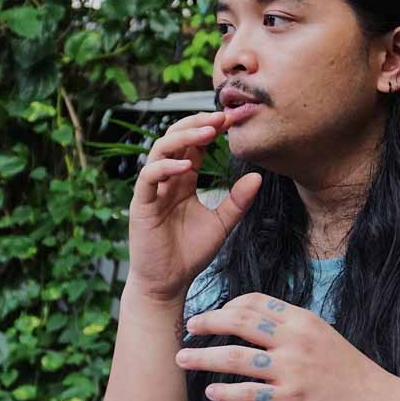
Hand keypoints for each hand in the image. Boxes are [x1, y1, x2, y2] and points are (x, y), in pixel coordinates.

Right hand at [126, 112, 260, 304]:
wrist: (169, 283)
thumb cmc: (191, 253)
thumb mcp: (222, 223)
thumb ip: (237, 200)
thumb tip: (258, 176)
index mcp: (184, 180)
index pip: (194, 144)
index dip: (210, 129)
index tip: (232, 120)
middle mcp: (166, 179)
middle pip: (176, 138)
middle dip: (197, 123)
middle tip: (221, 116)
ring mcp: (152, 190)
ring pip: (160, 150)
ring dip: (183, 137)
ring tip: (207, 131)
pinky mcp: (141, 204)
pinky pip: (148, 177)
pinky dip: (165, 167)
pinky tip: (185, 165)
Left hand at [175, 292, 396, 400]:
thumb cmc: (348, 373)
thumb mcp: (322, 336)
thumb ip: (291, 328)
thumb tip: (255, 323)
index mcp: (302, 320)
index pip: (255, 302)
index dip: (228, 306)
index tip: (212, 315)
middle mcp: (295, 341)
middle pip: (240, 322)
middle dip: (208, 322)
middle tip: (187, 328)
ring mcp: (291, 371)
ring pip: (235, 358)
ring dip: (203, 357)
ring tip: (182, 359)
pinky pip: (248, 394)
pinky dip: (225, 392)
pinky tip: (210, 392)